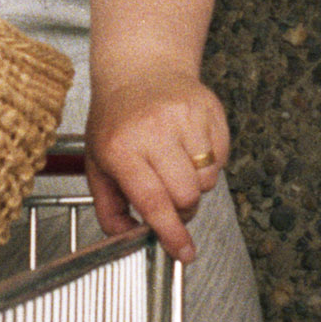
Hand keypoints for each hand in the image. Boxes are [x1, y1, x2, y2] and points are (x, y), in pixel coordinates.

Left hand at [83, 73, 229, 260]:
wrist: (141, 67)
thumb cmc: (117, 120)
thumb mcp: (98, 163)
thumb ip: (110, 208)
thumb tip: (128, 239)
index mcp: (122, 148)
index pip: (153, 201)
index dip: (171, 233)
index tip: (183, 253)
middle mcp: (154, 131)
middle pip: (187, 195)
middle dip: (182, 206)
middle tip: (170, 195)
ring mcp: (185, 117)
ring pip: (207, 179)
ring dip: (195, 182)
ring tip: (176, 163)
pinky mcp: (210, 109)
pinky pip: (222, 158)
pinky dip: (209, 162)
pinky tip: (189, 145)